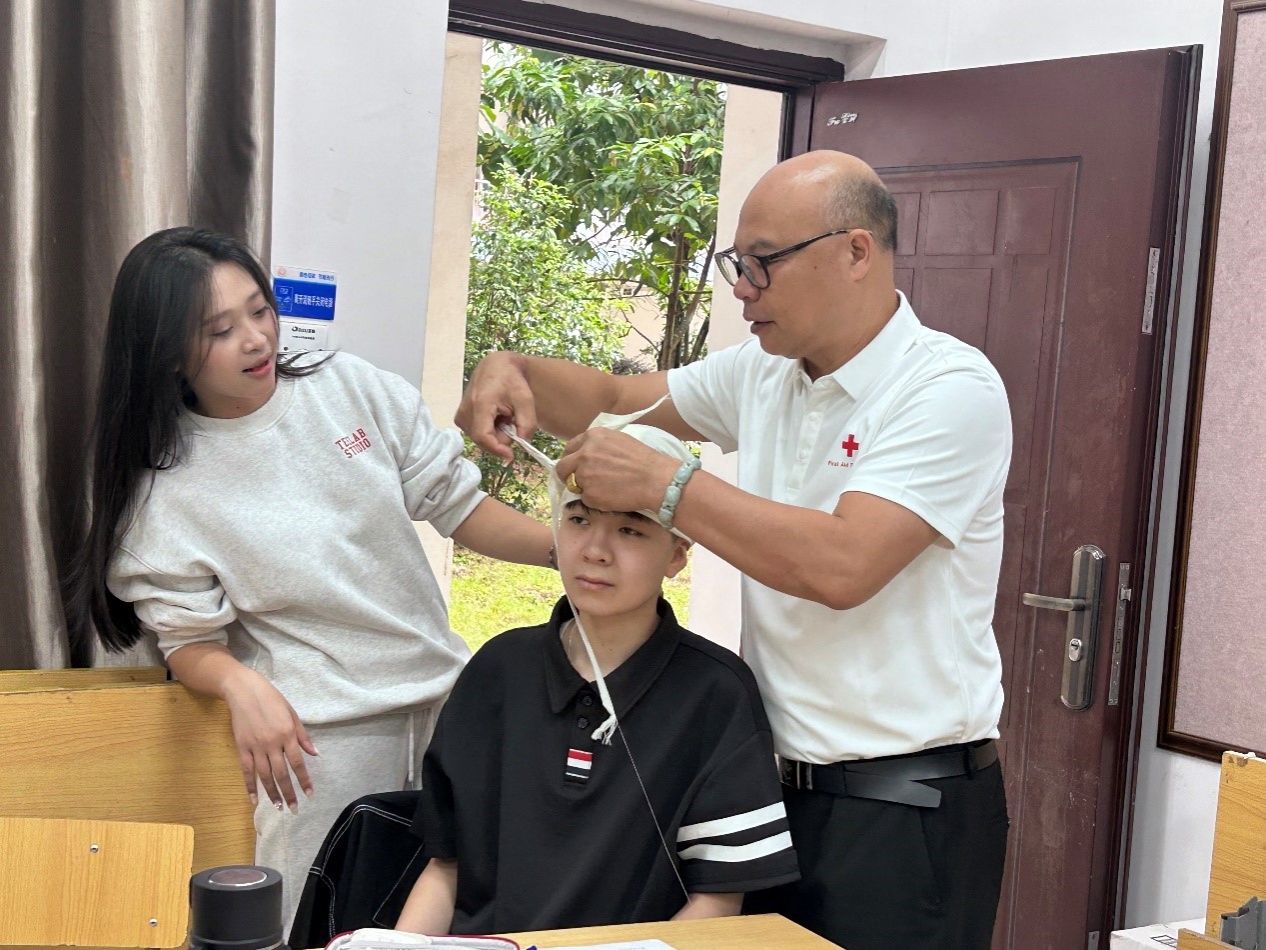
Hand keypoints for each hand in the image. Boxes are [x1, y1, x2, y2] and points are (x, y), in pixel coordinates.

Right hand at [222, 669, 316, 810]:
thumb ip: (303, 736)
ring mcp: (255, 747)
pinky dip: (250, 786)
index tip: (309, 794)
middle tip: (294, 809)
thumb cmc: (271, 699)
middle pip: (282, 773)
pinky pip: (246, 771)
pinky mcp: (241, 748)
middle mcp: (272, 743)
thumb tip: (315, 754)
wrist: (243, 690)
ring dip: (272, 793)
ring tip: (279, 807)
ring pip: (265, 776)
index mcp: (287, 734)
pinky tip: (254, 800)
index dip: (304, 780)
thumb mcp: (292, 713)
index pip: (298, 762)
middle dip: (289, 793)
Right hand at [455, 351, 534, 461]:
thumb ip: (527, 424)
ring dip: (496, 433)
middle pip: (484, 441)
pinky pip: (477, 434)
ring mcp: (460, 416)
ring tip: (502, 415)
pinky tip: (494, 416)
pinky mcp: (460, 419)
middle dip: (501, 438)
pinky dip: (489, 430)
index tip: (511, 456)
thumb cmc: (512, 381)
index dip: (497, 449)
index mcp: (480, 404)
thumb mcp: (526, 400)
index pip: (483, 436)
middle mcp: (465, 411)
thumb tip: (522, 443)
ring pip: (481, 440)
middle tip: (511, 419)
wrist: (496, 367)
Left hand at [556, 428, 678, 514]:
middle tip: (580, 482)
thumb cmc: (644, 460)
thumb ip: (598, 445)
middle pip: (562, 467)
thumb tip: (585, 453)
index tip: (576, 467)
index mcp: (592, 437)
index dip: (572, 459)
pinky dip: (596, 500)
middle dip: (568, 476)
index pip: (569, 448)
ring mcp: (584, 474)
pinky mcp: (589, 494)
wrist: (657, 479)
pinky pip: (585, 499)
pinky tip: (612, 496)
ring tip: (605, 489)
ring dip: (585, 488)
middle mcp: (584, 453)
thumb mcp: (619, 440)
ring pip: (573, 485)